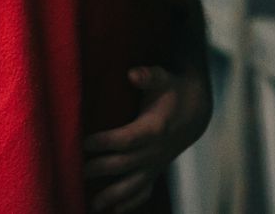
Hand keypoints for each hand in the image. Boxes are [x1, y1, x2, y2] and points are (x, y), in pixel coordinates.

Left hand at [82, 64, 212, 211]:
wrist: (196, 111)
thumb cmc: (173, 91)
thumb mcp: (164, 78)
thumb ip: (149, 76)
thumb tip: (133, 74)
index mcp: (154, 128)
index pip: (126, 139)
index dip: (105, 142)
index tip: (84, 142)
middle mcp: (155, 151)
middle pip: (124, 164)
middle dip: (101, 169)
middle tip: (78, 171)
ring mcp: (155, 164)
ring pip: (134, 185)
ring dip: (113, 196)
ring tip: (93, 204)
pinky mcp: (155, 171)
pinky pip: (144, 192)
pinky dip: (131, 203)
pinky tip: (114, 212)